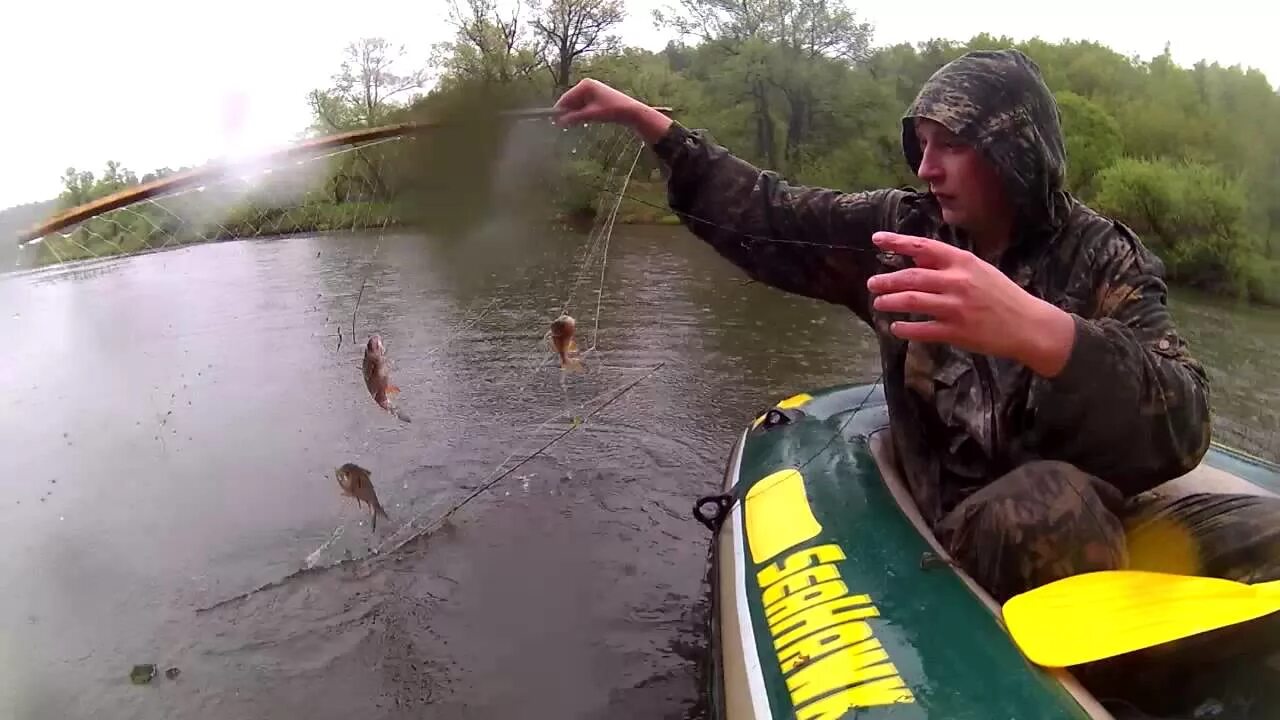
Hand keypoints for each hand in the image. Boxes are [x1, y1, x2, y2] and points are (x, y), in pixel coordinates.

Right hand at [553, 79, 672, 142]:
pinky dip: (580, 114)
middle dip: (567, 113)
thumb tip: (560, 121)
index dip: (559, 110)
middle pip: (570, 101)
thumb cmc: (612, 110)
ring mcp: (590, 91)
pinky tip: (581, 121)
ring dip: (574, 115)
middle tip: (561, 126)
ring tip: (572, 125)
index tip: (553, 121)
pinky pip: (582, 106)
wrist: (630, 111)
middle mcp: (586, 85)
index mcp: (585, 85)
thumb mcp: (591, 115)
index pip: (566, 98)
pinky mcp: (594, 97)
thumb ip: (575, 117)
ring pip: (576, 105)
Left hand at [865, 232, 1076, 377]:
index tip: (876, 240)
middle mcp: (958, 282)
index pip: (923, 247)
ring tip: (878, 303)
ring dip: (891, 301)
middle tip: (872, 284)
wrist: (1028, 325)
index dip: (897, 242)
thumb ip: (947, 265)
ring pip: (913, 301)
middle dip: (887, 280)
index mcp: (963, 262)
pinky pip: (923, 329)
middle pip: (912, 277)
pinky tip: (896, 327)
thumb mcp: (978, 271)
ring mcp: (956, 307)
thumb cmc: (1002, 295)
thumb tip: (917, 259)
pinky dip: (906, 329)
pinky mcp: (956, 331)